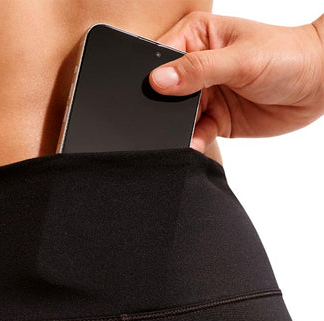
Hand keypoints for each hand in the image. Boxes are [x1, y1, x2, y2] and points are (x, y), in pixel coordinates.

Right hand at [150, 11, 323, 152]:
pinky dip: (193, 141)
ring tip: (183, 136)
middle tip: (170, 119)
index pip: (161, 57)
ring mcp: (204, 95)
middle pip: (165, 92)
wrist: (318, 84)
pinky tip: (195, 144)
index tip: (152, 94)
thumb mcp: (240, 59)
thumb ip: (198, 70)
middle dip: (165, 108)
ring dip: (178, 128)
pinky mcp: (214, 119)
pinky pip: (194, 134)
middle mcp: (195, 66)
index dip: (153, 76)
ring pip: (177, 116)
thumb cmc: (287, 56)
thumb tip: (158, 80)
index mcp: (196, 37)